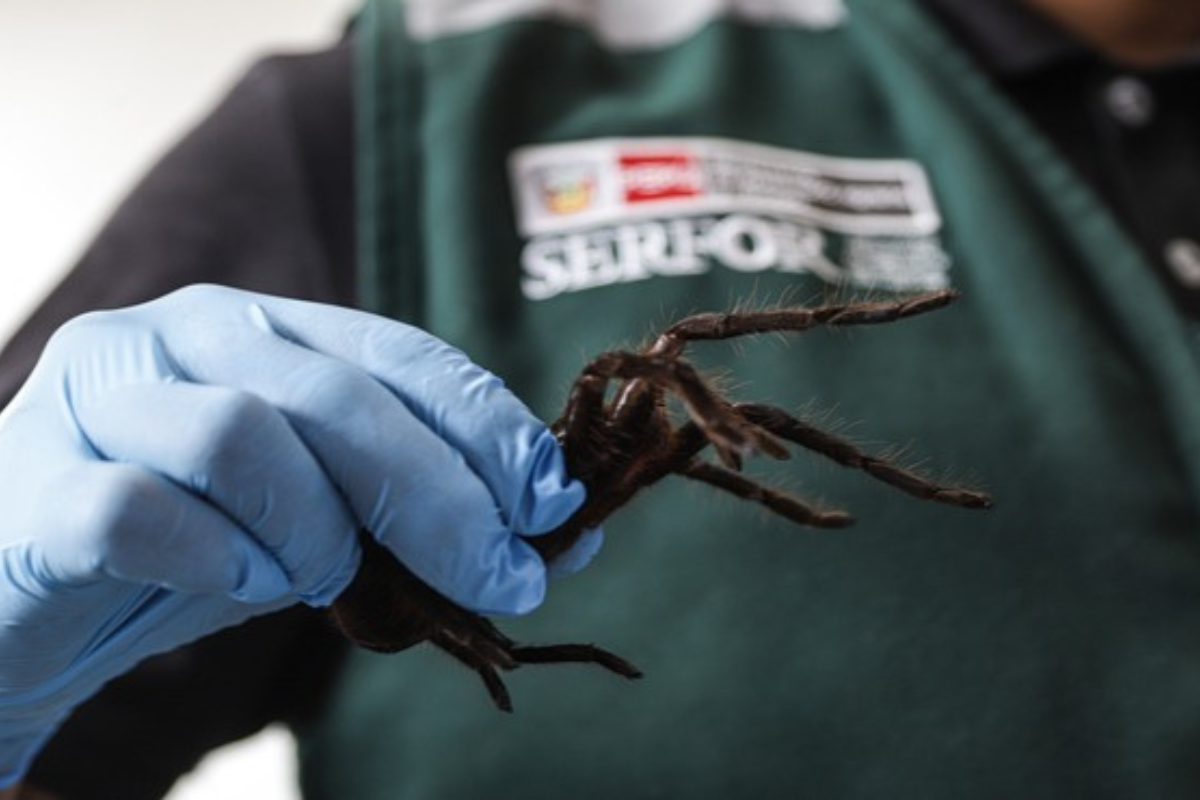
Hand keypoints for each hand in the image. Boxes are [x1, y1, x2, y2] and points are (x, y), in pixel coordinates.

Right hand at [0, 285, 586, 782]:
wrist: (24, 603)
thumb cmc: (187, 549)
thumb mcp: (325, 525)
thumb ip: (426, 521)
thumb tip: (570, 543)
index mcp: (264, 330)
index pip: (399, 354)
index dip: (488, 425)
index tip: (553, 501)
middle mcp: (181, 336)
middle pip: (338, 397)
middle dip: (442, 498)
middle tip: (501, 579)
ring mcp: (98, 397)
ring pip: (241, 436)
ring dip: (314, 530)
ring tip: (321, 579)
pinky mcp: (31, 481)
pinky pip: (137, 509)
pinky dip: (212, 559)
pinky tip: (237, 584)